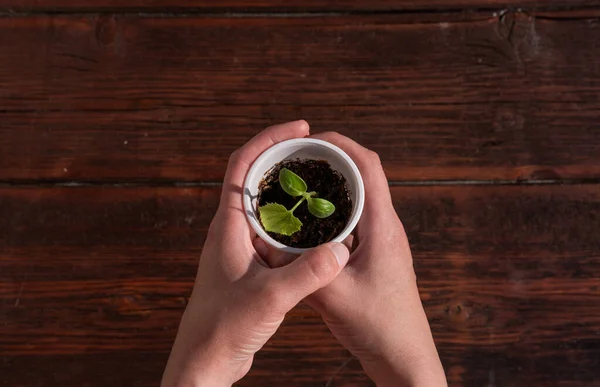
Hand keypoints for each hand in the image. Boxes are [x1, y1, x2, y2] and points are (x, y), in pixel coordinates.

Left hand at [161, 121, 350, 386]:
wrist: (204, 360)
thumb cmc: (222, 328)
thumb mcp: (268, 299)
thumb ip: (305, 274)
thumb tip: (340, 250)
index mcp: (228, 226)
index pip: (243, 165)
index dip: (269, 140)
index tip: (299, 129)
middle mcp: (232, 230)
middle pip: (255, 178)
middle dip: (284, 159)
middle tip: (316, 151)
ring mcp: (240, 248)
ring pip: (266, 206)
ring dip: (290, 190)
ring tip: (320, 183)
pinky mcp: (249, 266)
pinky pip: (273, 232)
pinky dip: (294, 222)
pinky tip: (315, 229)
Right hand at [257, 132, 446, 385]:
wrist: (403, 355)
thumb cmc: (379, 327)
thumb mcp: (334, 298)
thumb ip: (301, 270)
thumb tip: (267, 246)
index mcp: (382, 227)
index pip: (368, 166)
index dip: (340, 144)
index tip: (309, 139)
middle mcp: (385, 226)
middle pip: (362, 174)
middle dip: (330, 159)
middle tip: (295, 159)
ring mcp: (381, 240)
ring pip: (357, 197)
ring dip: (330, 185)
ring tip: (297, 184)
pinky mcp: (374, 254)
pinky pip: (352, 220)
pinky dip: (330, 212)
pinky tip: (306, 223)